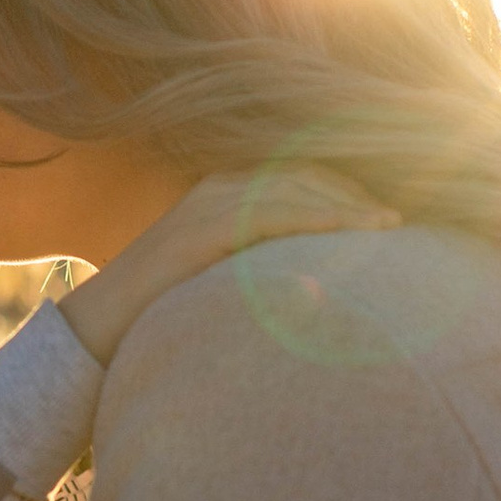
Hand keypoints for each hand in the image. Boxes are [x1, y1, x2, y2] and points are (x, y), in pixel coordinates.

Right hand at [57, 163, 393, 364]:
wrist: (99, 327)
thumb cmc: (162, 310)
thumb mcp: (219, 276)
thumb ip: (257, 263)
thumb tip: (316, 284)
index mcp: (223, 190)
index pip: (296, 173)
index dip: (344, 186)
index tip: (385, 206)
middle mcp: (218, 186)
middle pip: (303, 175)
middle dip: (354, 192)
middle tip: (401, 215)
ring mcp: (209, 203)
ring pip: (294, 190)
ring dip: (346, 206)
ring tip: (389, 225)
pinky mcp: (204, 229)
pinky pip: (272, 215)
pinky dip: (317, 219)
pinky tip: (351, 230)